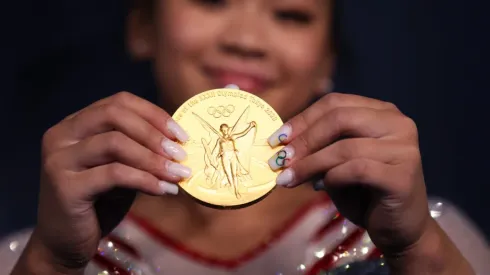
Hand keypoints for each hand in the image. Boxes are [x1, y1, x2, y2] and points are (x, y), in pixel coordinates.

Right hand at [21, 92, 190, 270]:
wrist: (65, 243)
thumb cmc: (98, 203)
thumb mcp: (121, 168)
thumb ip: (139, 150)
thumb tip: (179, 142)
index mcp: (75, 124)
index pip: (119, 102)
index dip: (154, 114)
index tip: (182, 135)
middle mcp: (62, 135)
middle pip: (114, 115)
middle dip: (154, 133)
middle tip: (181, 154)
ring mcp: (59, 159)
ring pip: (115, 143)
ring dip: (153, 159)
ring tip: (178, 174)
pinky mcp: (64, 186)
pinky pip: (114, 174)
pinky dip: (145, 179)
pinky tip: (165, 190)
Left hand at [267, 93, 428, 253]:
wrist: (399, 230)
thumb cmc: (364, 194)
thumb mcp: (337, 164)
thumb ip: (319, 147)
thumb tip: (281, 142)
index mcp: (382, 113)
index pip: (335, 103)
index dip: (302, 119)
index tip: (276, 139)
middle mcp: (398, 124)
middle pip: (339, 118)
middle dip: (303, 139)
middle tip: (279, 160)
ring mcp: (404, 148)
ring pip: (345, 146)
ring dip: (309, 163)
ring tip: (288, 179)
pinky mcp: (403, 175)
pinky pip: (356, 169)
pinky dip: (332, 177)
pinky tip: (321, 187)